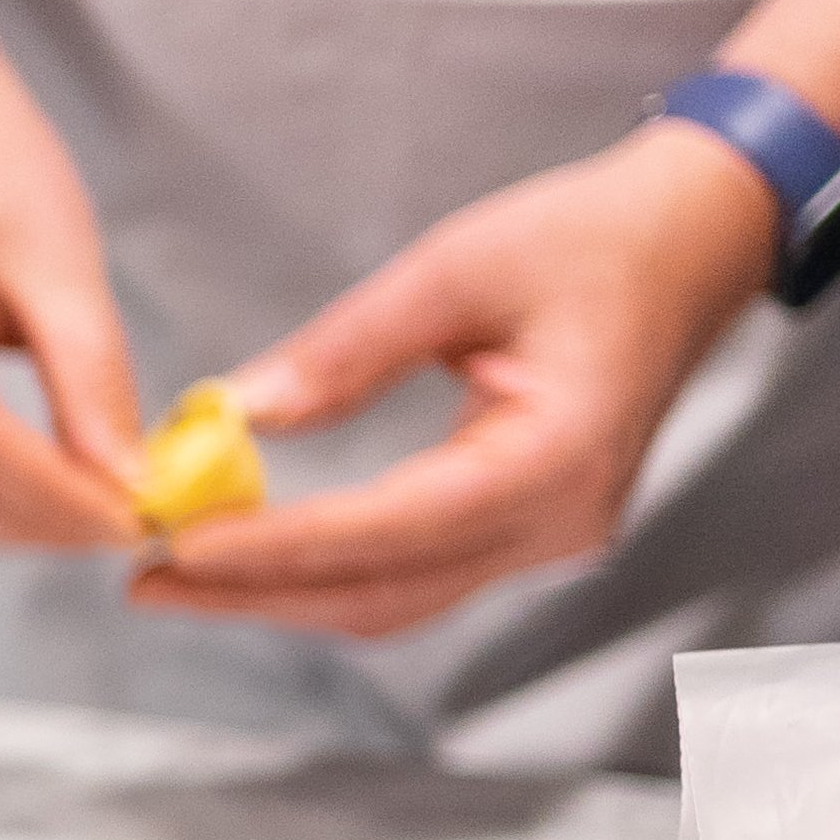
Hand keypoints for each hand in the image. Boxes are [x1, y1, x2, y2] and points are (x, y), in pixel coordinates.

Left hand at [131, 121, 776, 638]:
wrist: (695, 243)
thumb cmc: (591, 238)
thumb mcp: (459, 266)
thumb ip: (347, 349)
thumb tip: (235, 413)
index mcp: (555, 459)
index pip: (389, 531)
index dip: (275, 548)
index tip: (176, 545)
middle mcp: (557, 524)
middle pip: (382, 595)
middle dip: (256, 596)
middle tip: (144, 579)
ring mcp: (549, 540)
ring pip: (394, 601)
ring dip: (285, 596)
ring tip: (179, 574)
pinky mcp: (529, 532)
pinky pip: (416, 578)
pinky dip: (331, 574)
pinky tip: (258, 558)